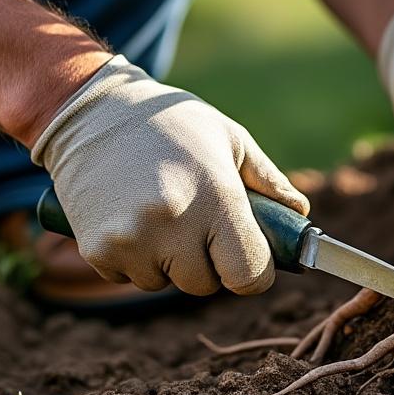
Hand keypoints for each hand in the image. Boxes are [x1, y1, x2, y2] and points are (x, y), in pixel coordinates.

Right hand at [31, 56, 308, 294]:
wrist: (92, 110)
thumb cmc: (172, 123)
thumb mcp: (230, 139)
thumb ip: (270, 182)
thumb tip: (301, 217)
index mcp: (216, 197)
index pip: (250, 275)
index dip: (254, 272)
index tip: (248, 258)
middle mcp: (174, 223)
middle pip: (205, 284)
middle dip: (207, 262)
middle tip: (195, 223)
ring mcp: (132, 240)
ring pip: (164, 282)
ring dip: (166, 261)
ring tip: (158, 211)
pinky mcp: (98, 249)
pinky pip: (128, 277)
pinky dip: (133, 258)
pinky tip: (128, 216)